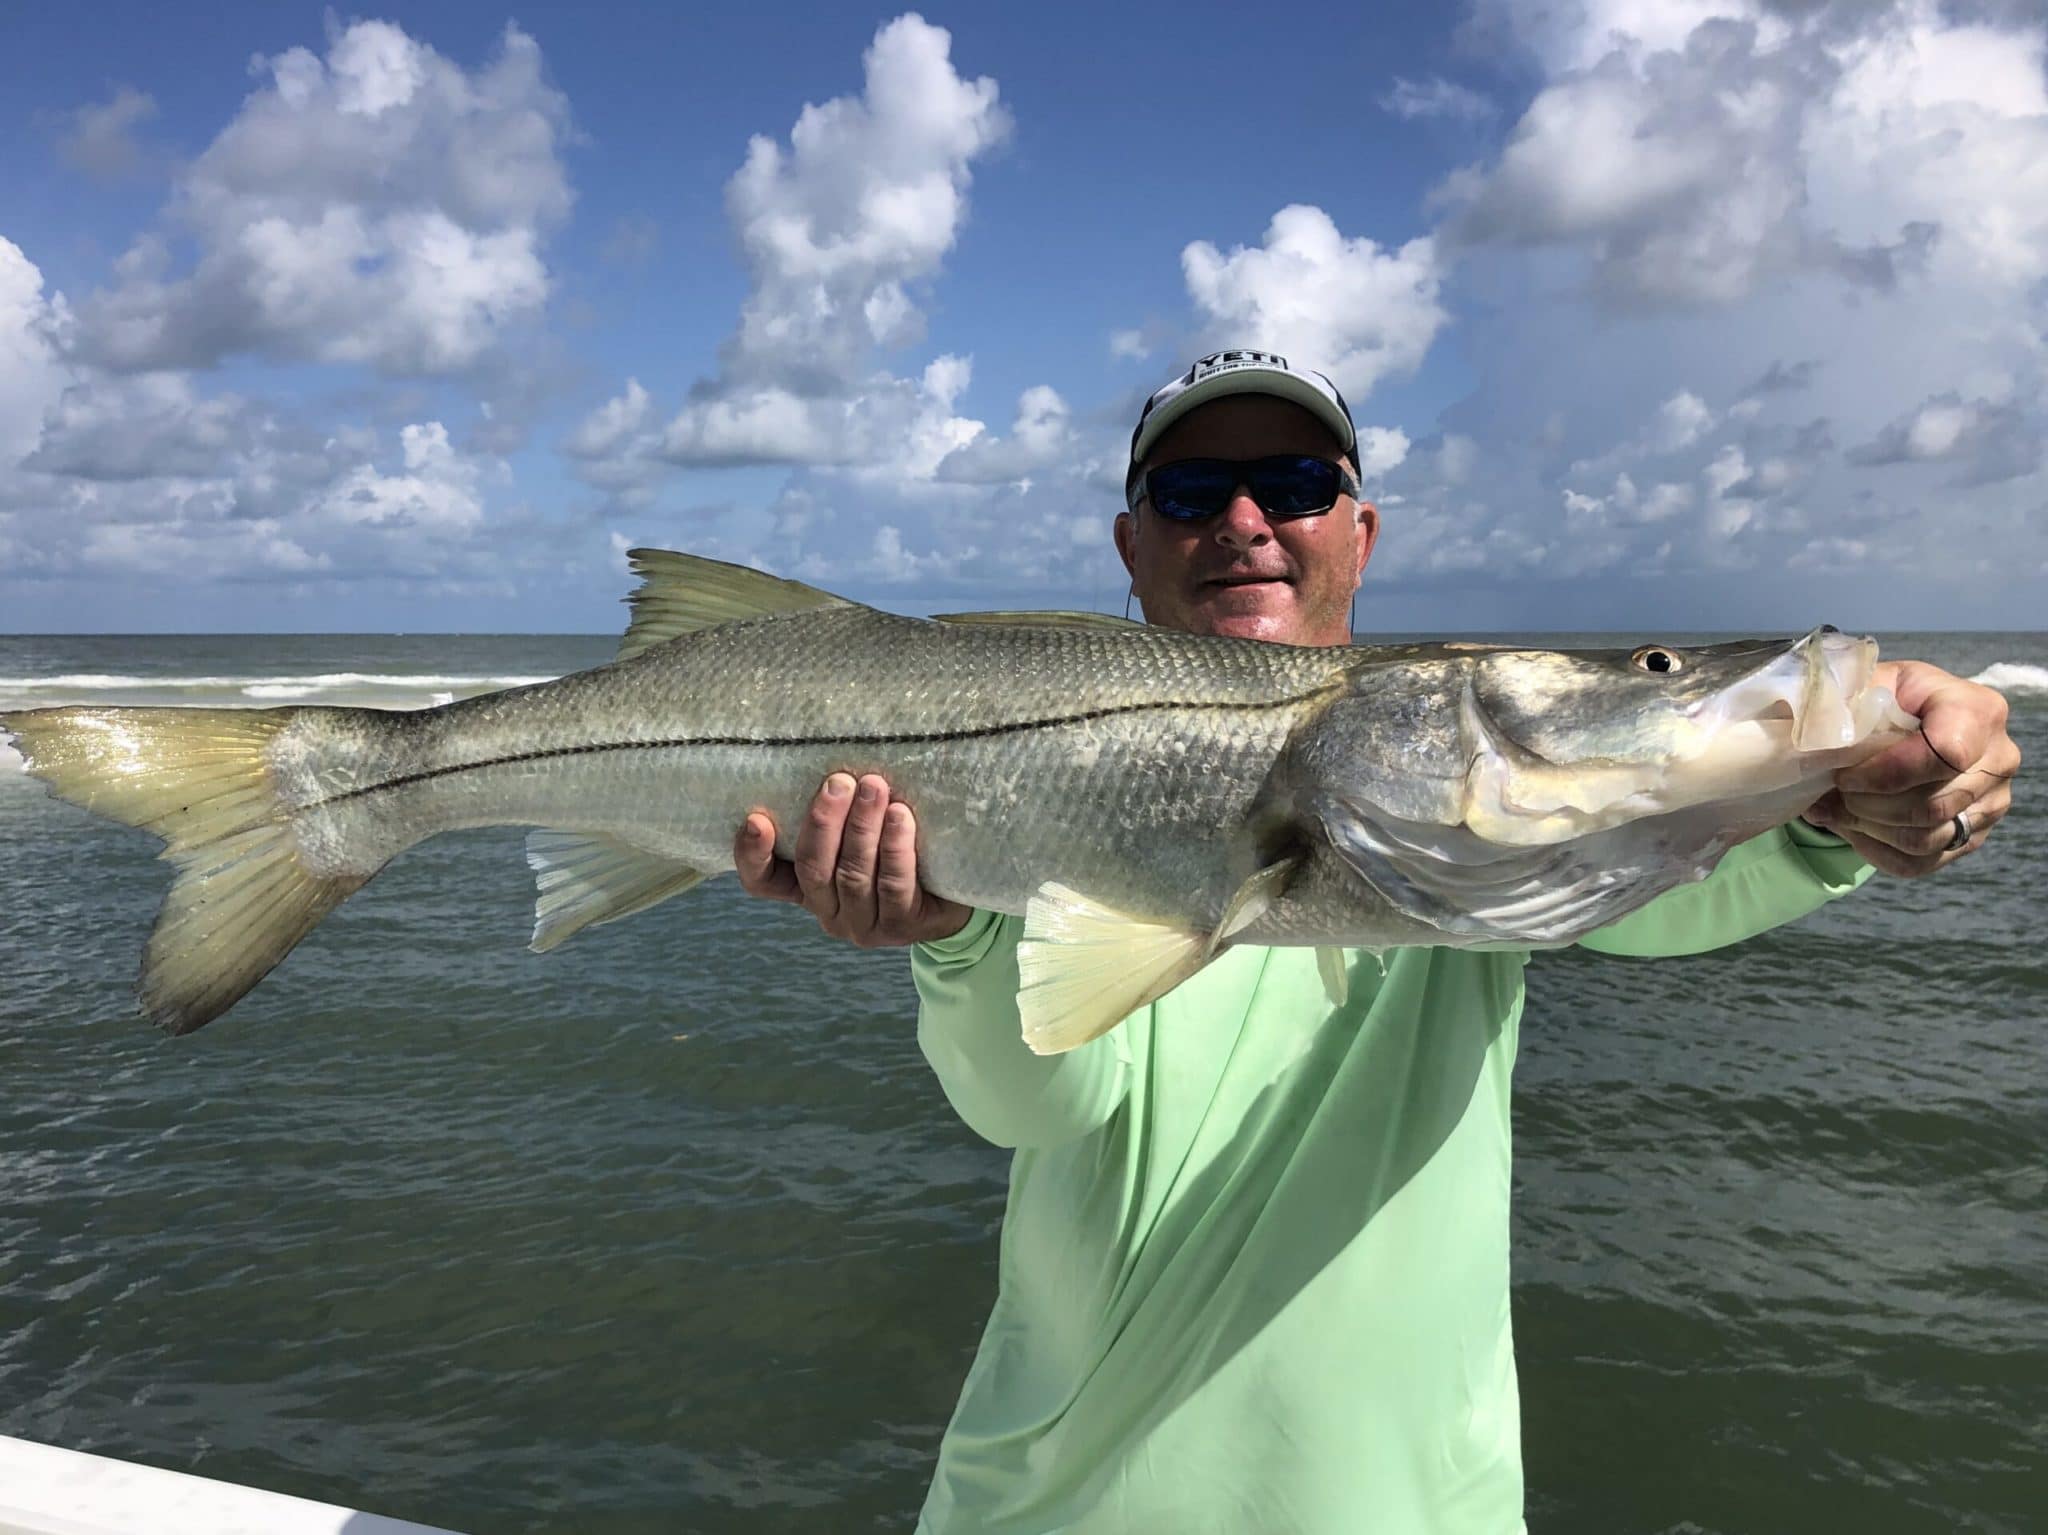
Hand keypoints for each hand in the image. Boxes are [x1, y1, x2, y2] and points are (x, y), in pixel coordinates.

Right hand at [733, 773, 971, 945]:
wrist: (952, 894)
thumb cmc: (896, 852)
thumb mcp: (859, 832)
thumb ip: (837, 812)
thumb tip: (829, 760)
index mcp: (806, 888)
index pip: (763, 881)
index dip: (752, 855)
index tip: (756, 818)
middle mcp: (828, 911)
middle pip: (812, 869)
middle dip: (824, 822)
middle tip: (840, 781)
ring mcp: (863, 925)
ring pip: (852, 876)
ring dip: (861, 828)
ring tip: (875, 787)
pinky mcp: (901, 926)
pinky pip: (894, 886)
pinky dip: (895, 848)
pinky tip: (900, 817)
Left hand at [1805, 660, 2020, 876]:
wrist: (1908, 724)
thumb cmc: (1884, 704)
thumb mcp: (1864, 687)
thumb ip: (1842, 705)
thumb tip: (1815, 741)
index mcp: (1977, 710)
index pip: (1945, 753)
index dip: (1886, 773)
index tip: (1844, 775)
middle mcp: (1998, 758)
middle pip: (1932, 806)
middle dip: (1868, 805)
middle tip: (1832, 794)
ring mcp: (1992, 802)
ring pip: (1925, 839)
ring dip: (1868, 829)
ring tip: (1836, 809)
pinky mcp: (1974, 836)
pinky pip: (1921, 862)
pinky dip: (1876, 850)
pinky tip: (1854, 827)